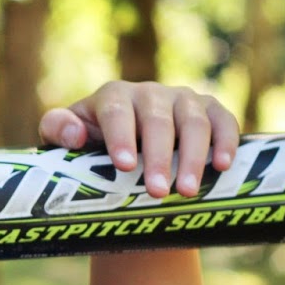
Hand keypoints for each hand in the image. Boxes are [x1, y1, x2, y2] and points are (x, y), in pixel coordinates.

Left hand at [39, 81, 239, 198]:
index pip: (117, 112)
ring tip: (187, 191)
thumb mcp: (64, 138)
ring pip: (193, 121)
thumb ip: (57, 130)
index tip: (125, 166)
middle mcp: (149, 93)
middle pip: (157, 120)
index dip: (121, 137)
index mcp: (113, 97)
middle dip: (159, 157)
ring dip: (193, 156)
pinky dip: (227, 141)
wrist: (125, 151)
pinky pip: (223, 120)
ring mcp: (182, 99)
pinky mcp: (209, 109)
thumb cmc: (90, 145)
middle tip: (158, 192)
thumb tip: (75, 135)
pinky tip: (223, 167)